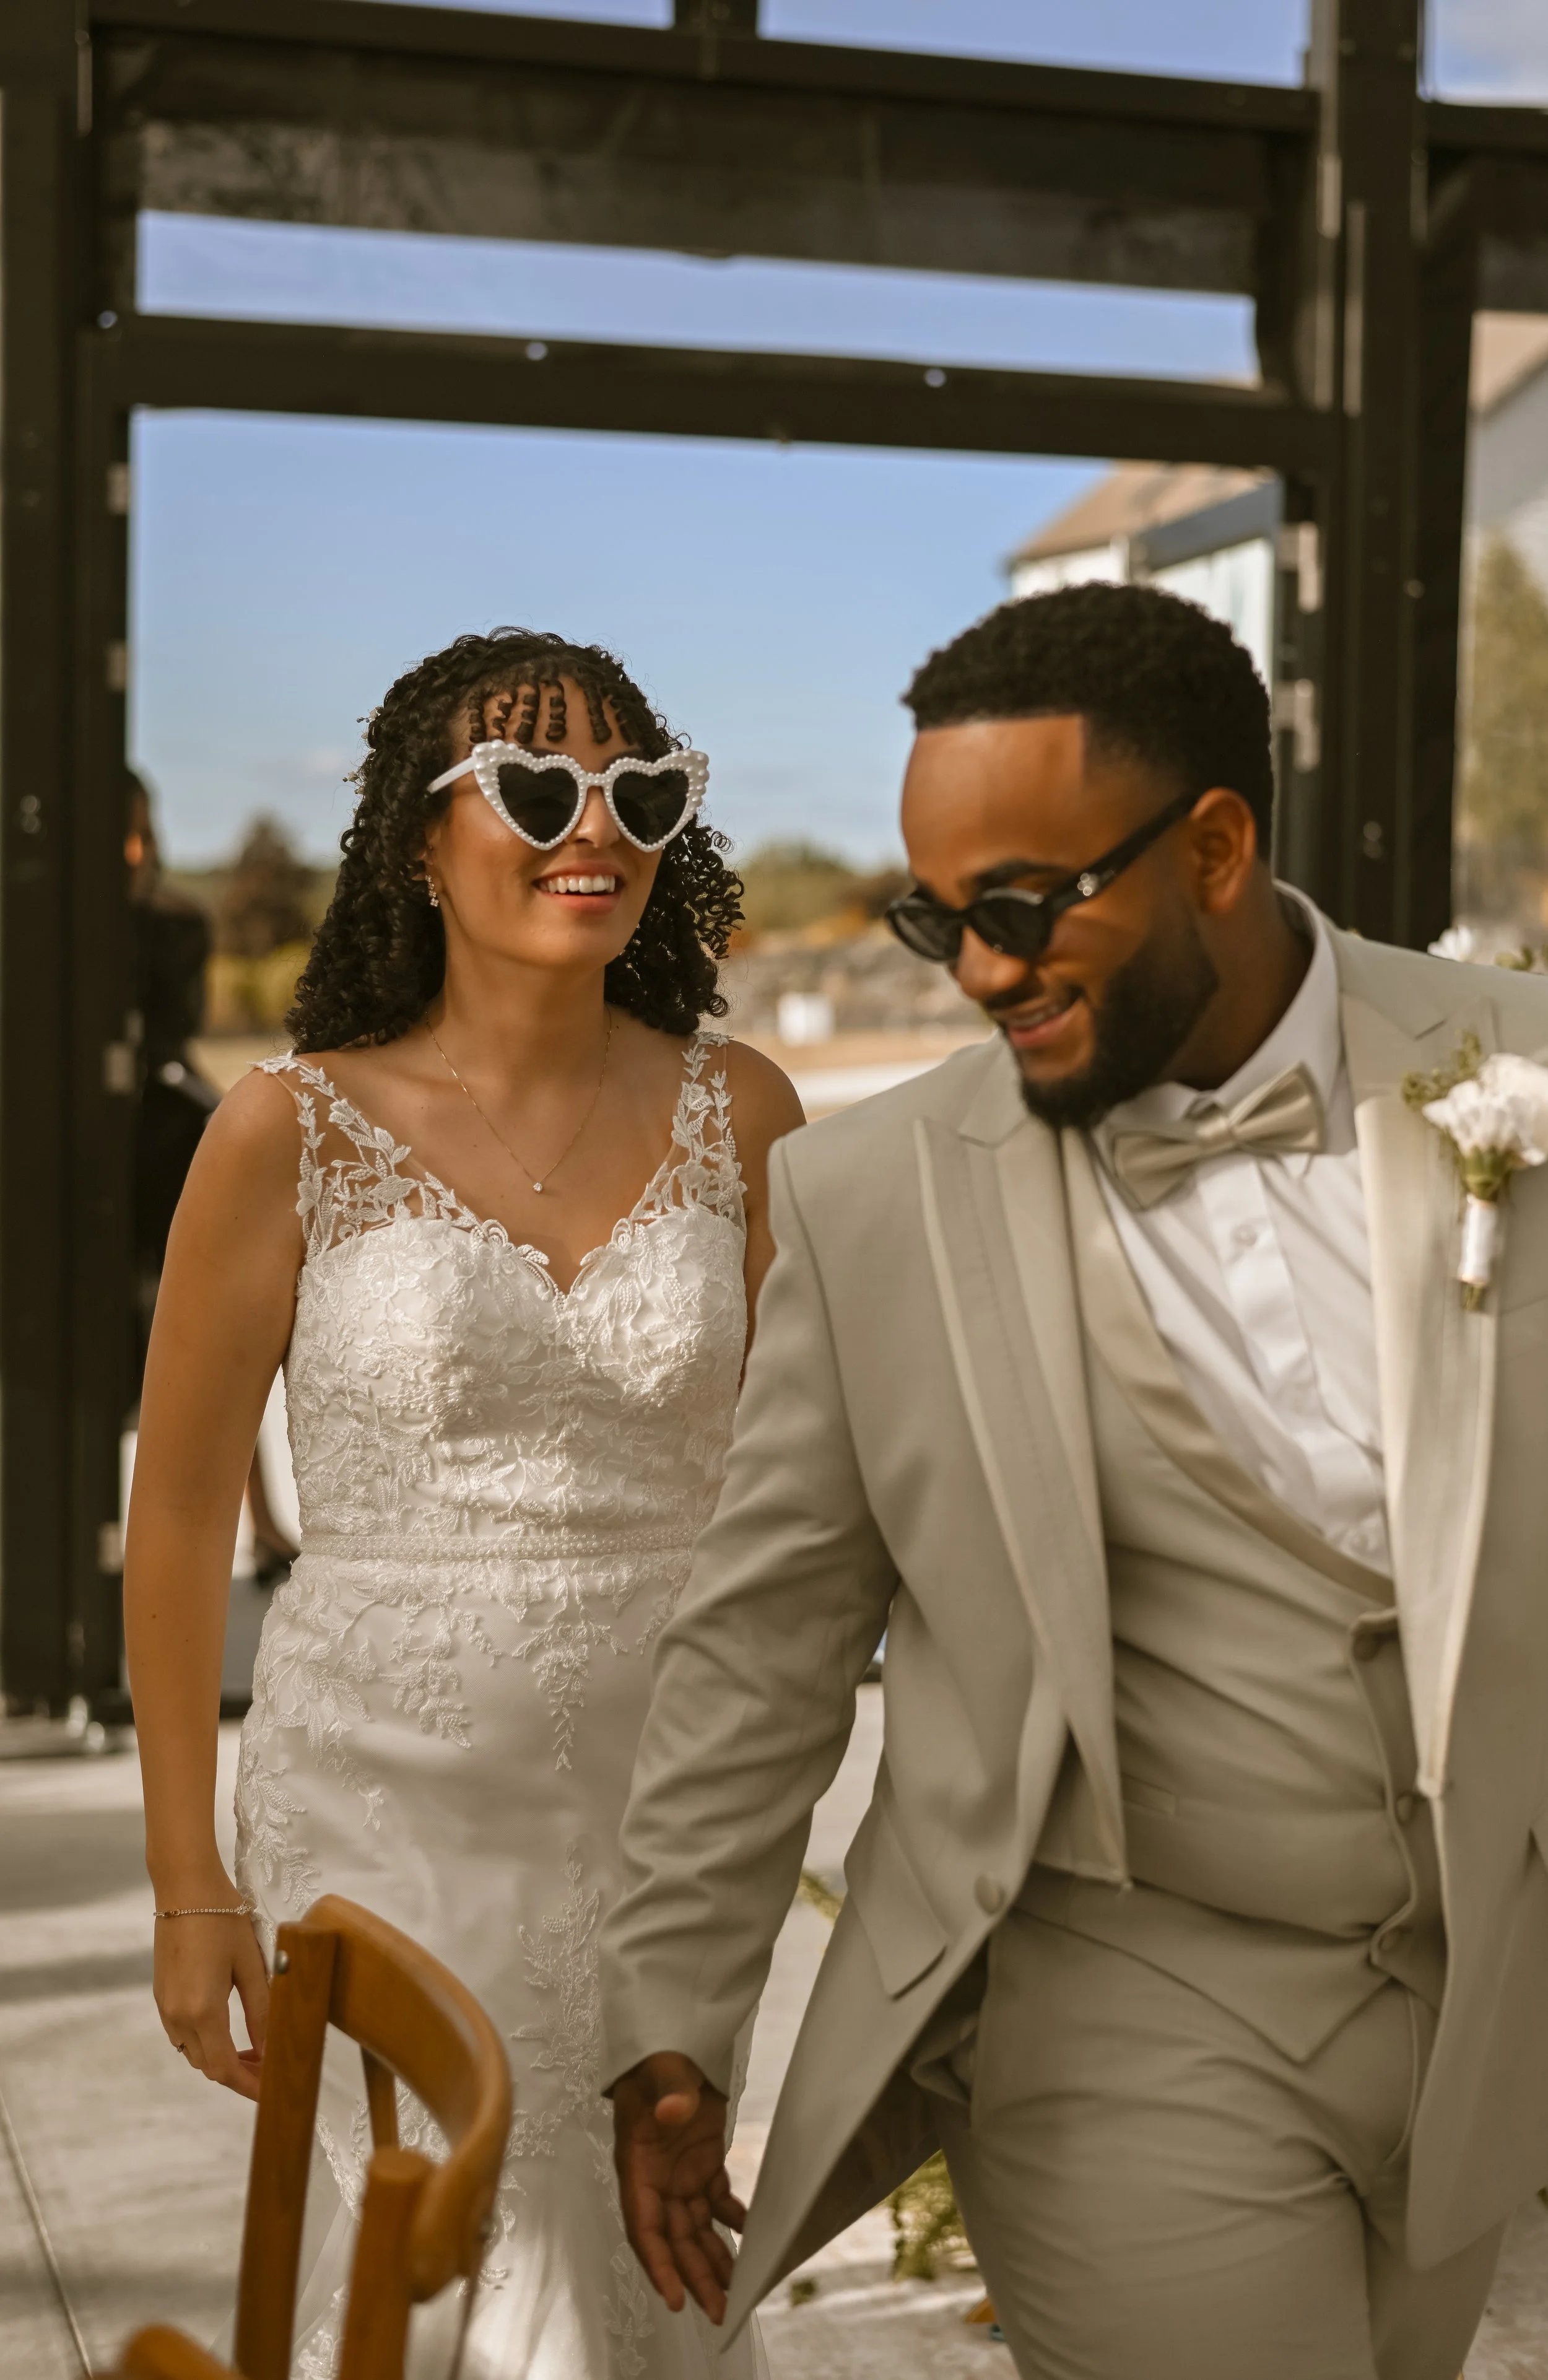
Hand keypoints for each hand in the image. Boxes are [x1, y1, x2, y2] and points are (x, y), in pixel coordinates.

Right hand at [153, 1906, 269, 2100]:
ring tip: (255, 2049)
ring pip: (194, 2052)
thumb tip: (271, 2047)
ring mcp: (164, 2006)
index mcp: (202, 2011)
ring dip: (222, 2058)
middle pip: (208, 2066)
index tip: (272, 2091)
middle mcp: (177, 2016)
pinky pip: (183, 2033)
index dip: (250, 2086)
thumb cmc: (223, 1917)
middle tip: (270, 2068)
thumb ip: (261, 2009)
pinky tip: (229, 2027)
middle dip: (240, 2074)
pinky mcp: (161, 1994)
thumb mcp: (250, 1963)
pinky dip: (206, 2041)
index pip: (226, 2069)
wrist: (184, 1885)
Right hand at [612, 2052, 745, 2323]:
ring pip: (696, 2228)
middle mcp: (657, 2179)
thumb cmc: (657, 2055)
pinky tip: (753, 2234)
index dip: (659, 2265)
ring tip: (739, 2290)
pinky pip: (717, 2201)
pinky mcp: (703, 2160)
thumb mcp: (660, 2070)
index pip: (644, 2226)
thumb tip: (672, 2115)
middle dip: (695, 2275)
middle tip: (721, 2310)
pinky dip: (733, 2219)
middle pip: (674, 2239)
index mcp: (638, 2165)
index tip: (676, 2298)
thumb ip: (667, 2092)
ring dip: (714, 2258)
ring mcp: (680, 2172)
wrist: (669, 2038)